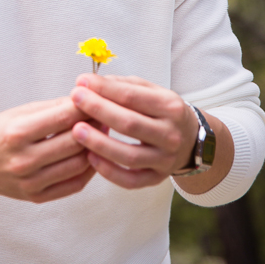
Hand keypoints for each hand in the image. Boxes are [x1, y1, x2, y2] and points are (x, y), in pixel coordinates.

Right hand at [0, 97, 98, 202]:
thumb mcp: (18, 112)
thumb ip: (51, 107)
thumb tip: (84, 101)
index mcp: (16, 133)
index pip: (63, 117)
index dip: (86, 106)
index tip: (99, 98)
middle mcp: (23, 160)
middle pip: (74, 141)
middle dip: (95, 125)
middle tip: (107, 115)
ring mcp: (30, 182)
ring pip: (78, 164)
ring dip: (96, 148)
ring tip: (102, 134)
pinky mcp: (37, 197)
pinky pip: (74, 184)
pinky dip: (89, 169)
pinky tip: (92, 155)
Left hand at [69, 75, 198, 188]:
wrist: (190, 139)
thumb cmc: (160, 110)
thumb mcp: (150, 90)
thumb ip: (122, 85)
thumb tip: (90, 83)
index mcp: (170, 106)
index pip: (132, 96)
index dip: (104, 89)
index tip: (81, 82)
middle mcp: (170, 134)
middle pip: (130, 124)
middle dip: (99, 110)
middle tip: (74, 99)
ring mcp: (165, 159)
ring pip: (129, 156)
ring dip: (100, 143)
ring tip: (76, 130)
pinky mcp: (156, 179)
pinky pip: (130, 181)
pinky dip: (109, 171)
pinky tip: (90, 158)